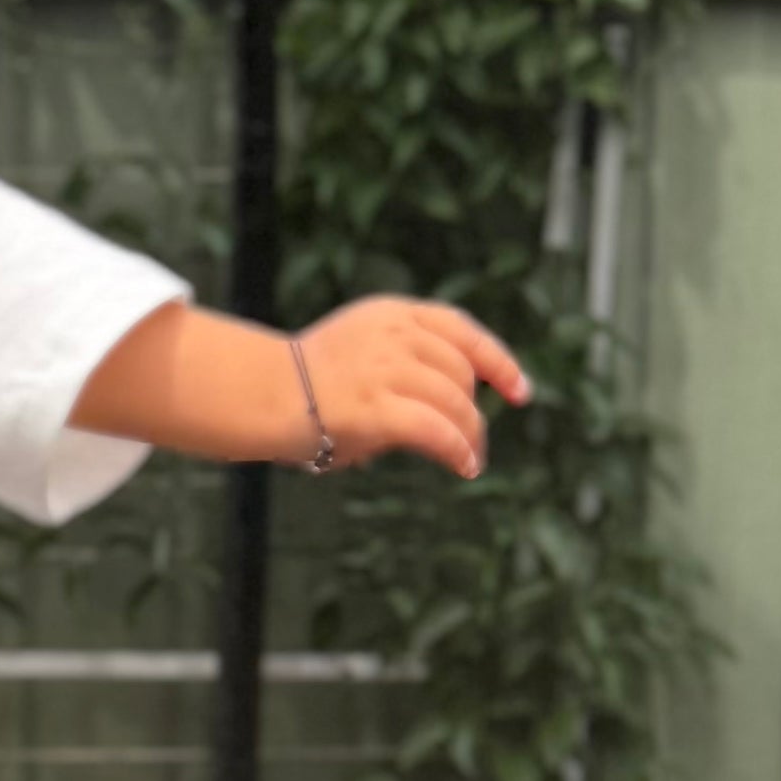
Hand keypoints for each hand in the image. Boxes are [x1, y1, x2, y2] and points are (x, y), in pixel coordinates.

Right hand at [296, 298, 531, 480]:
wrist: (261, 394)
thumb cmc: (307, 384)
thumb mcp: (363, 354)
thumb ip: (406, 366)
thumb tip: (453, 410)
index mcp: (392, 313)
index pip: (460, 330)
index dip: (497, 360)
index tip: (519, 390)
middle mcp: (394, 335)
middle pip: (461, 373)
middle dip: (474, 410)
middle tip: (475, 442)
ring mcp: (386, 370)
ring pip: (455, 404)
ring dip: (470, 436)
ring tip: (471, 459)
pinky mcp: (378, 409)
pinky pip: (438, 432)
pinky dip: (458, 451)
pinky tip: (464, 466)